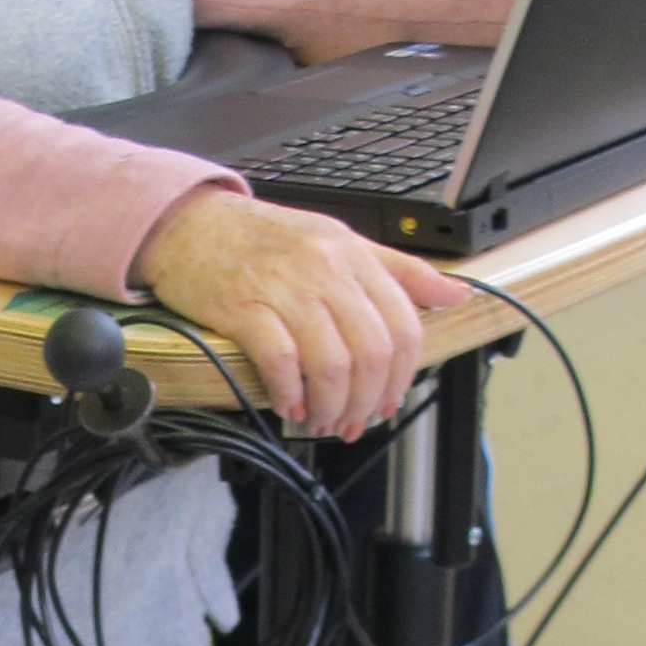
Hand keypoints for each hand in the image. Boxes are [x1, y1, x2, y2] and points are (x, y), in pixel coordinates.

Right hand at [137, 183, 465, 434]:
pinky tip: (290, 404)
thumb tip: (454, 294)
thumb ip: (399, 270)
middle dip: (367, 401)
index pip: (402, 325)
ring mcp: (283, 288)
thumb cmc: (262, 238)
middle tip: (354, 421)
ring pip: (332, 363)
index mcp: (353, 254)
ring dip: (332, 406)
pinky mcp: (243, 308)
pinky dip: (290, 393)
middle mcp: (324, 269)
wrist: (190, 223)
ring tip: (323, 419)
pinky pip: (281, 362)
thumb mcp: (340, 241)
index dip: (402, 376)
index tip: (388, 400)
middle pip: (371, 352)